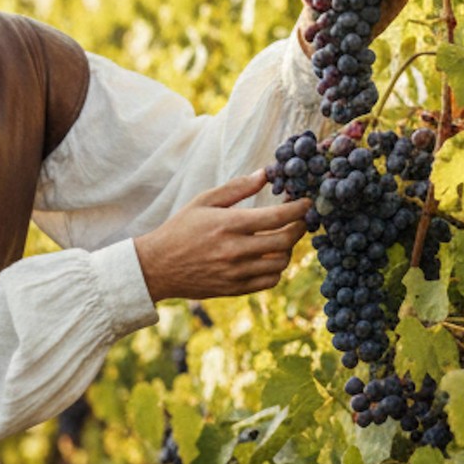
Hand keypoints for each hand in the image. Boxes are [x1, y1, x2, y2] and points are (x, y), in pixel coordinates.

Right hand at [134, 171, 310, 303]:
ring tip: (283, 238)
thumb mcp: (204, 201)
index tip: (306, 202)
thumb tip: (266, 174)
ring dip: (288, 249)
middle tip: (301, 220)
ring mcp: (236, 272)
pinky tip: (269, 257)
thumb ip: (237, 188)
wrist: (158, 266)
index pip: (277, 217)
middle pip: (285, 241)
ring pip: (280, 263)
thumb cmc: (181, 229)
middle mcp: (235, 250)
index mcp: (228, 224)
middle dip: (300, 228)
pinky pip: (269, 281)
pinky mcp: (234, 288)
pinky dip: (276, 269)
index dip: (298, 209)